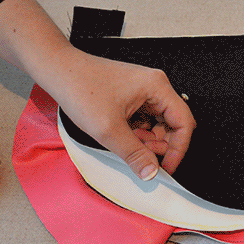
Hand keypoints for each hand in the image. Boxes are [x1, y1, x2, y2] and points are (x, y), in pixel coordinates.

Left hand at [50, 49, 195, 180]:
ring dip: (146, 140)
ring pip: (157, 124)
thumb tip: (151, 172)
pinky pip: (144, 120)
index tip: (167, 167)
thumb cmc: (80, 87)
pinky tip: (120, 136)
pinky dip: (136, 133)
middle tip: (142, 157)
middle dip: (159, 145)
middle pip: (172, 124)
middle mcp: (154, 86)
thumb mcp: (109, 129)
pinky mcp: (132, 96)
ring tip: (125, 144)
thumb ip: (134, 154)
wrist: (58, 72)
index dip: (178, 149)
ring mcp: (143, 91)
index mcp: (157, 87)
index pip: (184, 123)